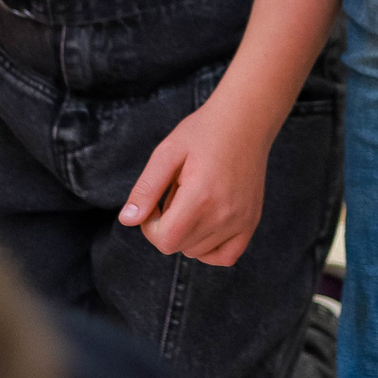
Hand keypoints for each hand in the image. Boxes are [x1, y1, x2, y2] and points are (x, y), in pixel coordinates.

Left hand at [120, 92, 276, 265]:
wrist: (245, 120)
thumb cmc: (203, 133)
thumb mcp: (167, 153)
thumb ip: (146, 189)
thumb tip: (126, 220)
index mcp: (201, 197)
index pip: (165, 240)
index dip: (150, 226)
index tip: (155, 202)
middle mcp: (224, 215)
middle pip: (179, 247)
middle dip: (167, 227)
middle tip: (175, 194)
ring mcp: (241, 221)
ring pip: (198, 252)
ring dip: (187, 234)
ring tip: (194, 199)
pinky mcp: (251, 222)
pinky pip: (226, 257)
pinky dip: (210, 249)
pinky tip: (205, 225)